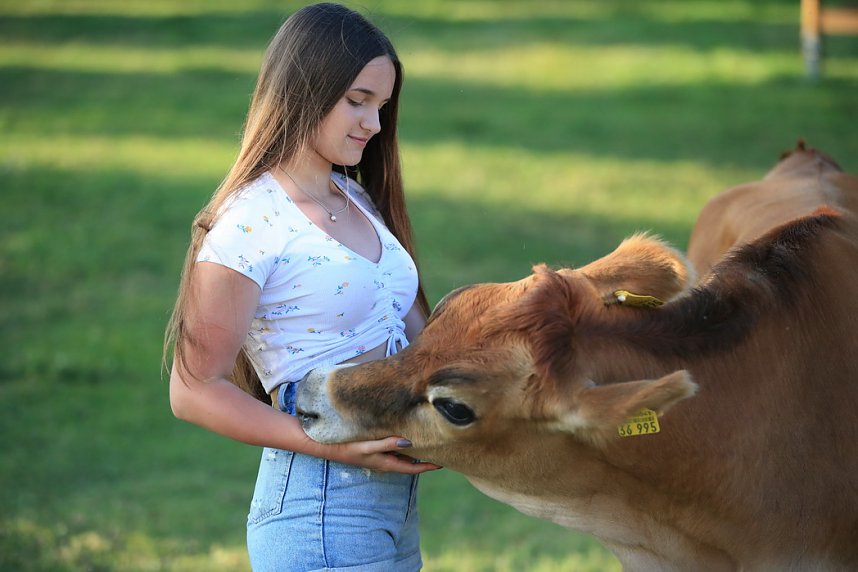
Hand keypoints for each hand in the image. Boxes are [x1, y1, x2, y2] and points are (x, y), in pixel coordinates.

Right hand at [308, 435, 442, 473]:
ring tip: (428, 442)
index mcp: (385, 464)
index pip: (412, 469)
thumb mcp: (367, 446)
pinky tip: (406, 435)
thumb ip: (387, 444)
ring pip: (402, 456)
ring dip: (414, 451)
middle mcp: (384, 461)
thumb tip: (408, 442)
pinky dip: (402, 444)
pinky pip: (392, 449)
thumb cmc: (347, 447)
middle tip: (440, 450)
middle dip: (425, 458)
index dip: (428, 467)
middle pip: (409, 463)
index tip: (443, 463)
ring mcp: (378, 456)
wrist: (326, 446)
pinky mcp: (373, 449)